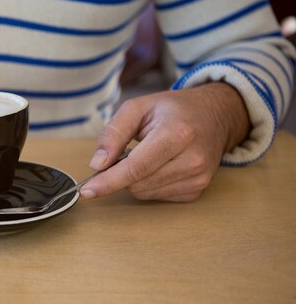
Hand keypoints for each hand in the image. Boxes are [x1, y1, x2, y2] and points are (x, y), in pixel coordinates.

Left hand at [80, 82, 249, 201]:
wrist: (216, 115)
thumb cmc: (173, 109)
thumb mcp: (138, 107)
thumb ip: (113, 133)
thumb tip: (97, 164)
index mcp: (177, 134)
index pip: (136, 167)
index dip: (108, 181)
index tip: (86, 191)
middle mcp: (192, 159)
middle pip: (137, 183)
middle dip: (120, 174)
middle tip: (123, 153)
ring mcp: (198, 178)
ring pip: (145, 193)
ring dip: (134, 179)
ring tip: (147, 155)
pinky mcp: (198, 190)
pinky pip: (158, 196)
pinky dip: (149, 184)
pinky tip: (160, 165)